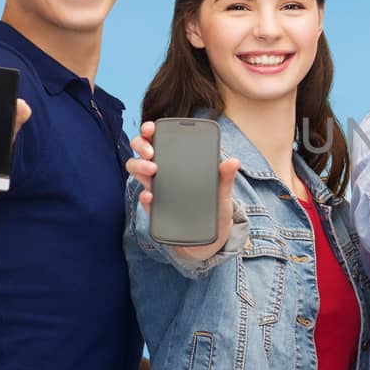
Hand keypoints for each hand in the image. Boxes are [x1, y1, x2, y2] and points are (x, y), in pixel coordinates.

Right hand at [128, 120, 241, 257]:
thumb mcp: (222, 193)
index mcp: (178, 162)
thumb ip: (225, 178)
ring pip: (136, 170)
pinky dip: (144, 196)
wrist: (208, 242)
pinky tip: (151, 196)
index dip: (150, 131)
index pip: (160, 140)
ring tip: (153, 169)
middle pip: (142, 152)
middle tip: (152, 152)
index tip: (151, 128)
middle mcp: (163, 172)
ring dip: (139, 166)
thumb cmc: (214, 211)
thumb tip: (233, 161)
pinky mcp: (155, 209)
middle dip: (141, 146)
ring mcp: (157, 189)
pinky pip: (143, 199)